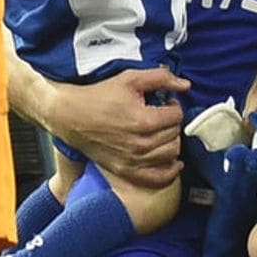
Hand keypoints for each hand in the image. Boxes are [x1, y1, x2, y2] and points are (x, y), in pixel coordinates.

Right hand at [47, 66, 189, 187]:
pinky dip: (169, 172)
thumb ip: (161, 78)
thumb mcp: (130, 78)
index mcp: (145, 121)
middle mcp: (141, 144)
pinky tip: (173, 163)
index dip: (173, 106)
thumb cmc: (98, 96)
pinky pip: (158, 179)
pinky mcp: (126, 171)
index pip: (177, 116)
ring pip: (171, 155)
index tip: (165, 103)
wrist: (70, 116)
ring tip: (161, 132)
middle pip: (175, 135)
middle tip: (161, 115)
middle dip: (172, 123)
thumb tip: (185, 85)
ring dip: (171, 141)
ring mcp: (134, 160)